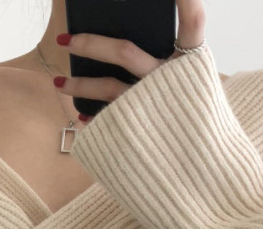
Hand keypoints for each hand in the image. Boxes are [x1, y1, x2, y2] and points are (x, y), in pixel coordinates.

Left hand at [54, 0, 224, 121]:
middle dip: (91, 43)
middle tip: (65, 39)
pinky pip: (105, 122)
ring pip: (108, 87)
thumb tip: (124, 52)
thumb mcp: (192, 92)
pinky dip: (91, 119)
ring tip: (57, 83)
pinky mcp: (135, 133)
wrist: (204, 176)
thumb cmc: (194, 129)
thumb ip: (170, 68)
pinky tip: (81, 116)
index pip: (193, 24)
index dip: (185, 2)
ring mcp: (151, 109)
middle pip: (125, 52)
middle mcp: (170, 84)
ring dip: (78, 84)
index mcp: (192, 67)